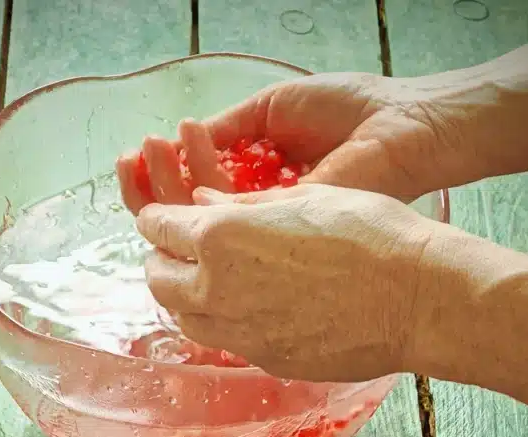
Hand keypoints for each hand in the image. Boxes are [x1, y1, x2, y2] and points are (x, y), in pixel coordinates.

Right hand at [117, 73, 457, 213]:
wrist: (397, 125)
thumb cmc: (347, 110)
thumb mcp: (271, 110)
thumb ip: (228, 131)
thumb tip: (182, 148)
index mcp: (257, 189)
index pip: (197, 194)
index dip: (165, 176)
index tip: (140, 151)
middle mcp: (259, 218)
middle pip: (191, 218)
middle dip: (155, 187)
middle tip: (130, 157)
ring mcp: (268, 232)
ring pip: (201, 226)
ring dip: (167, 188)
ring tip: (145, 152)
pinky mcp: (281, 234)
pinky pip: (227, 221)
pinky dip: (197, 188)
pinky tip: (178, 158)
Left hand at [136, 184, 437, 383]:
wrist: (415, 300)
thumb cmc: (371, 234)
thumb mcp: (304, 198)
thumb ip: (244, 206)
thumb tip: (203, 205)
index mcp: (219, 237)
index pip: (159, 227)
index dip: (157, 217)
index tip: (162, 216)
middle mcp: (216, 290)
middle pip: (159, 280)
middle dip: (161, 261)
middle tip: (176, 252)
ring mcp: (238, 333)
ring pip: (184, 318)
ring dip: (184, 298)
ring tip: (203, 283)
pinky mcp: (263, 360)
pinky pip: (223, 341)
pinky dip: (219, 323)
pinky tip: (241, 309)